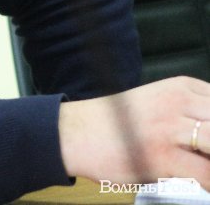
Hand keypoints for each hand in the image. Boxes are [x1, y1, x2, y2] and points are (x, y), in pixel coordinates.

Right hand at [59, 76, 209, 185]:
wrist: (75, 133)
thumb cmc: (114, 123)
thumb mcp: (157, 103)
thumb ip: (189, 114)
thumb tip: (208, 138)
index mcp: (179, 88)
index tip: (205, 140)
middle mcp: (177, 103)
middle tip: (204, 151)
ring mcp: (169, 129)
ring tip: (202, 166)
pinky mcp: (161, 156)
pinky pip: (205, 173)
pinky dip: (209, 182)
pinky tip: (202, 184)